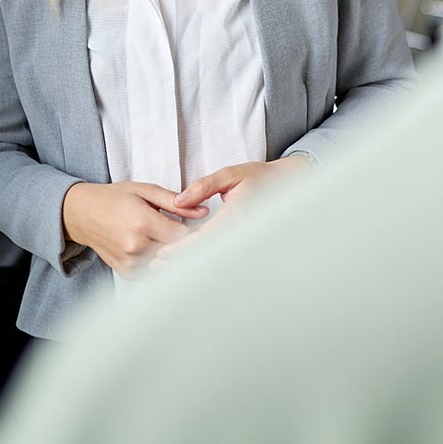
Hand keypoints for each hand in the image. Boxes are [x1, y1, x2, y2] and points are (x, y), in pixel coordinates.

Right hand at [62, 180, 208, 276]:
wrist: (83, 214)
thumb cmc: (114, 198)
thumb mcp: (145, 190)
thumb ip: (175, 201)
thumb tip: (203, 210)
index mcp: (143, 223)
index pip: (182, 236)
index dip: (195, 231)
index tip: (199, 226)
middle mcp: (136, 246)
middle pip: (176, 253)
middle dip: (187, 244)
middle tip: (191, 234)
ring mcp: (130, 262)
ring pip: (166, 265)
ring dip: (175, 256)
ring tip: (175, 242)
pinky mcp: (127, 273)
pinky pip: (153, 274)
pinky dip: (161, 265)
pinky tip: (160, 251)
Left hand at [151, 157, 311, 267]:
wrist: (286, 185)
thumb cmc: (259, 177)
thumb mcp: (231, 175)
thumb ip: (204, 186)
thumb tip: (179, 201)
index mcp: (236, 216)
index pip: (204, 239)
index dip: (182, 249)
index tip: (162, 253)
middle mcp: (240, 232)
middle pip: (207, 254)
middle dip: (181, 261)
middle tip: (156, 266)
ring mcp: (243, 239)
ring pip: (214, 258)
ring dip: (191, 263)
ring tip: (165, 268)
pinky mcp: (243, 241)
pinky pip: (222, 254)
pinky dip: (203, 258)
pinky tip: (187, 261)